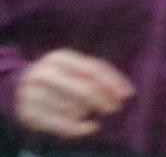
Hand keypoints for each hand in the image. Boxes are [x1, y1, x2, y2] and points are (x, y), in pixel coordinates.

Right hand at [13, 50, 132, 139]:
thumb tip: (126, 92)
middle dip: (103, 100)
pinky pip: (59, 124)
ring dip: (86, 111)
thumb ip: (99, 75)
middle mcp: (43, 73)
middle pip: (83, 89)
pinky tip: (91, 127)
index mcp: (59, 57)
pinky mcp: (26, 113)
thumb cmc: (60, 76)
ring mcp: (32, 93)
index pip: (92, 69)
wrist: (19, 86)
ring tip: (88, 109)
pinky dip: (78, 128)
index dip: (113, 82)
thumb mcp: (75, 68)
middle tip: (115, 108)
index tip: (127, 94)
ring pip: (72, 107)